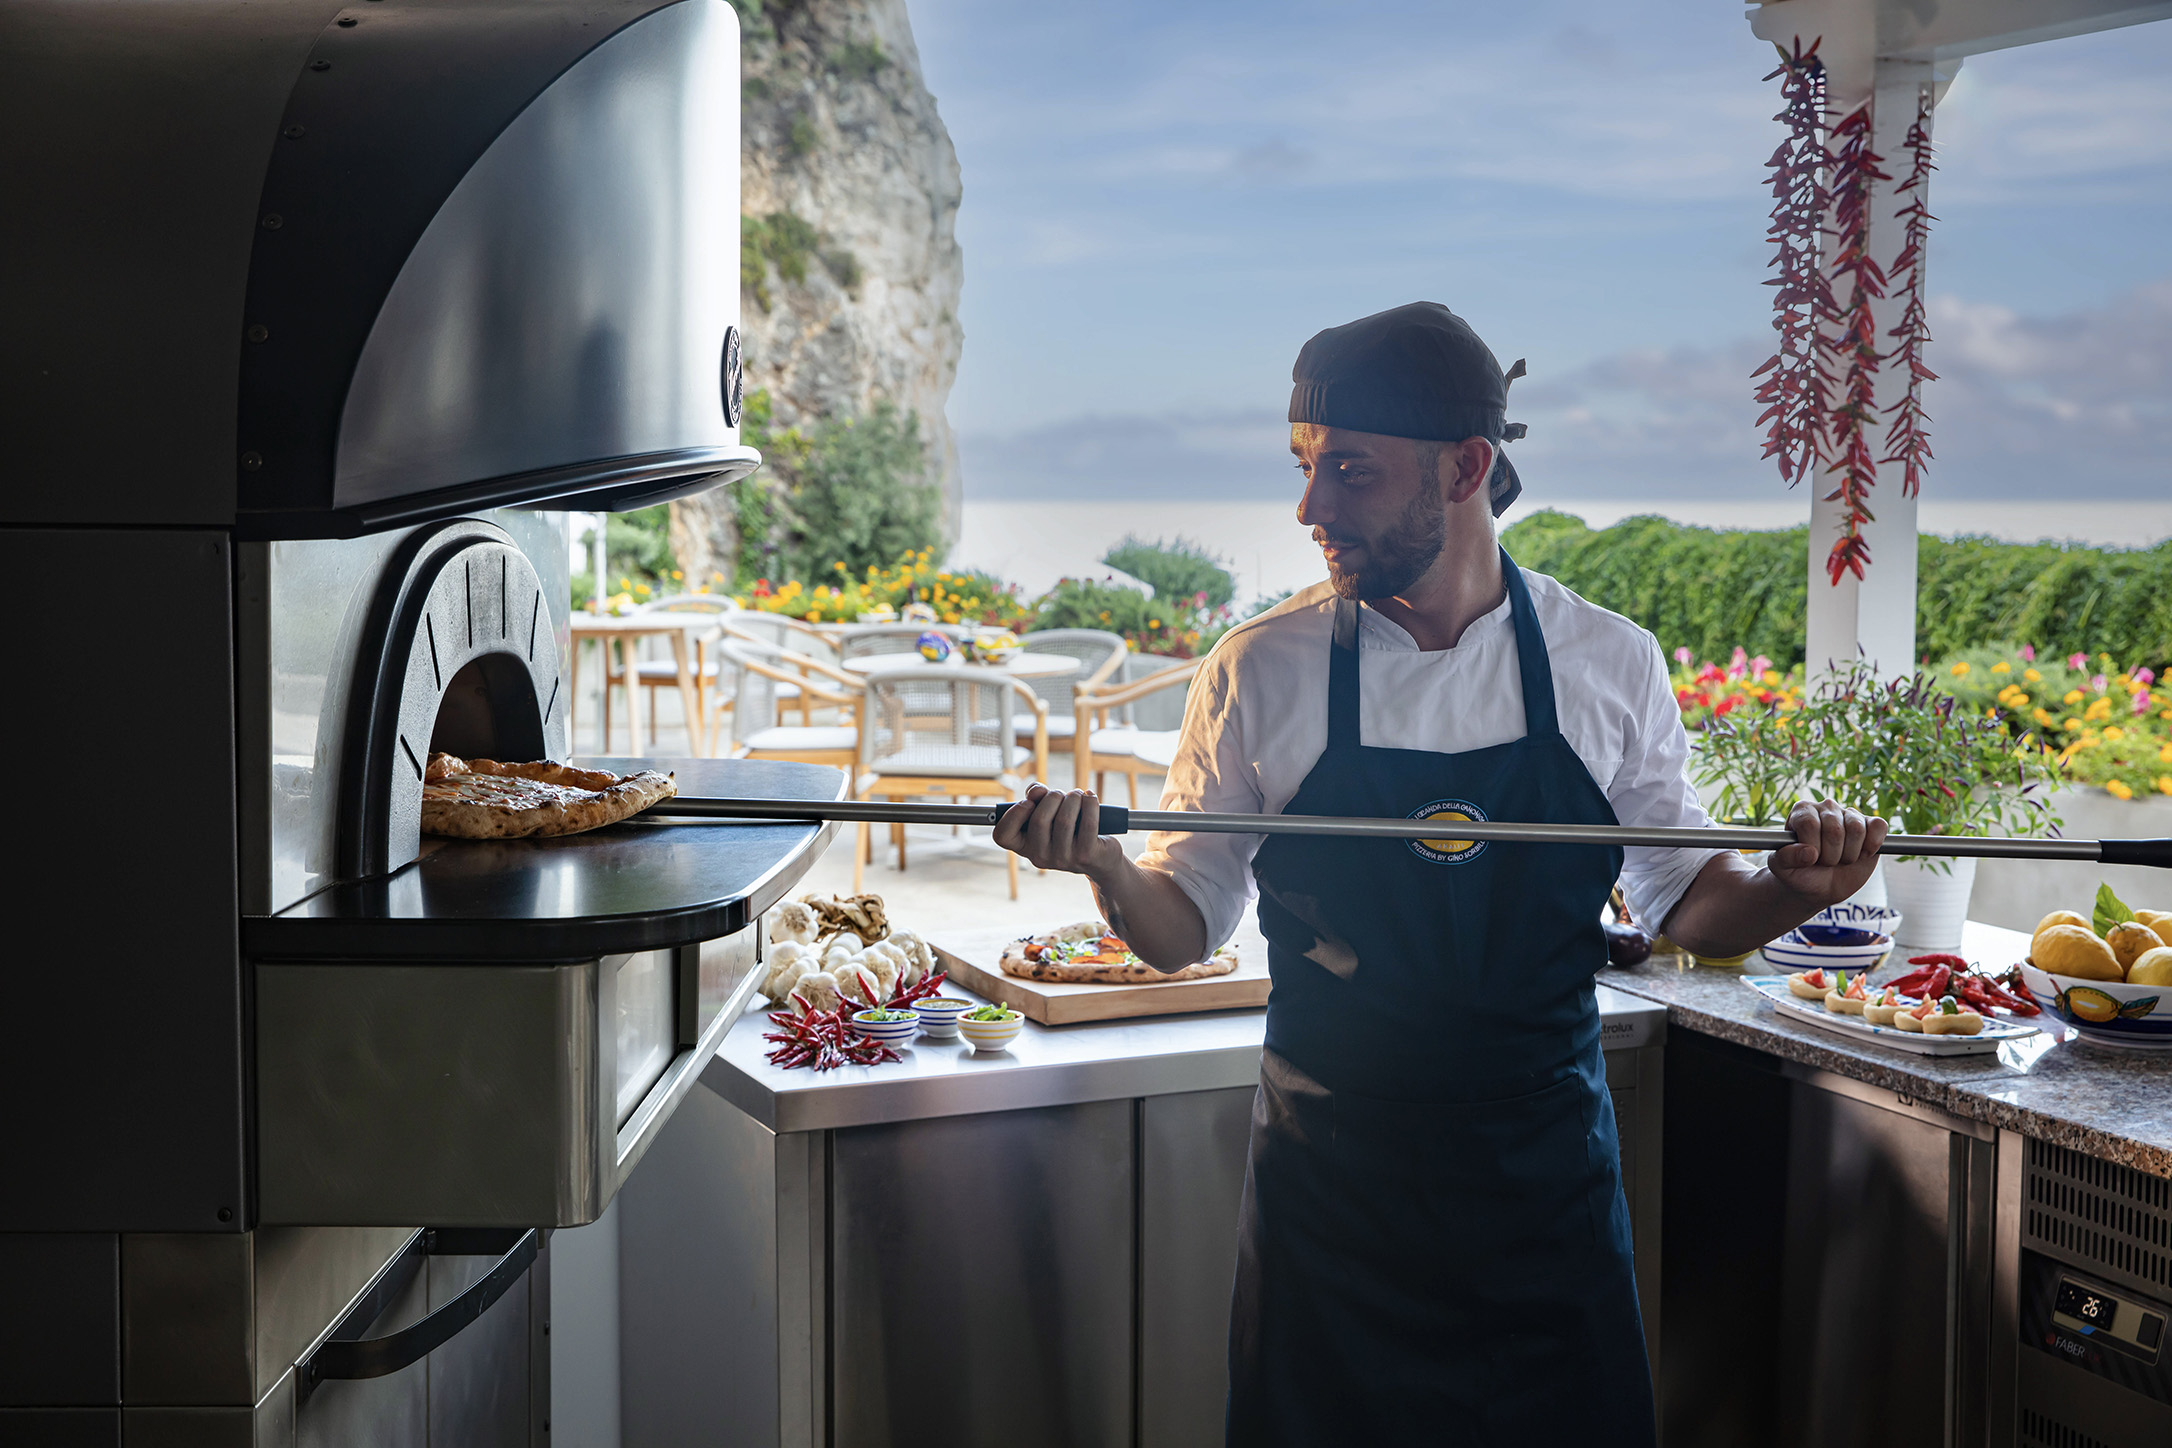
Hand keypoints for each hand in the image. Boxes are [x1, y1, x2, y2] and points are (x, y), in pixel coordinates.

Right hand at [992, 784, 1125, 879]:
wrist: (1100, 856)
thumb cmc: (1069, 828)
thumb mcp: (1047, 812)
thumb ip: (1034, 797)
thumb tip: (1036, 791)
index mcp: (1024, 847)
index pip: (1002, 836)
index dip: (1013, 814)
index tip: (1028, 802)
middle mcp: (1040, 857)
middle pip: (1039, 819)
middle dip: (1052, 797)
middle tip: (1061, 794)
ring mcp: (1063, 859)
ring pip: (1064, 819)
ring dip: (1073, 798)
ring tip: (1078, 795)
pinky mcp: (1086, 855)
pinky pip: (1087, 823)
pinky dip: (1089, 803)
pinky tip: (1090, 797)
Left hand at [1768, 797, 1887, 907]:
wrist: (1819, 886)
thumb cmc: (1798, 873)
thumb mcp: (1782, 868)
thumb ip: (1786, 858)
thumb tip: (1808, 852)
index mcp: (1801, 812)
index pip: (1810, 824)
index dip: (1812, 847)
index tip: (1809, 859)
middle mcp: (1825, 808)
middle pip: (1835, 830)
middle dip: (1831, 856)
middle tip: (1825, 862)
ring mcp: (1849, 815)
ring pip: (1857, 829)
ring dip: (1849, 854)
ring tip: (1840, 859)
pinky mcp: (1871, 825)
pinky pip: (1879, 826)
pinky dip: (1872, 845)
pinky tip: (1861, 854)